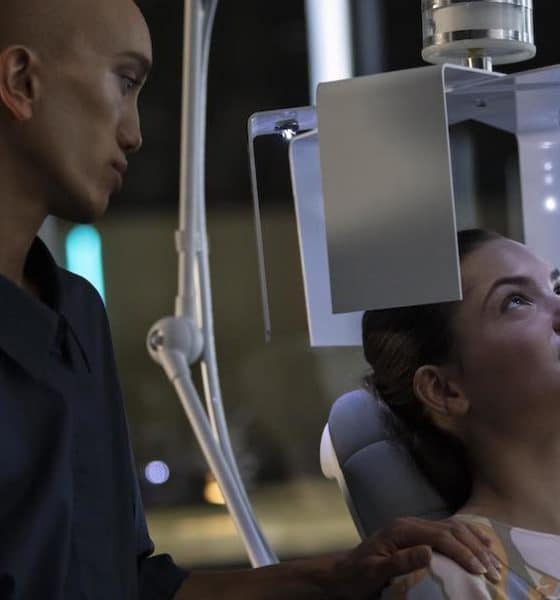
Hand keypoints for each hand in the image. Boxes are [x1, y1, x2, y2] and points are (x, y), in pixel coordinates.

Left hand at [326, 516, 499, 598]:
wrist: (342, 573)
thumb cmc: (357, 576)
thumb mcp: (374, 572)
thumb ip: (400, 561)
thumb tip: (429, 552)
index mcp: (401, 530)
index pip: (440, 535)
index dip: (462, 551)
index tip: (480, 569)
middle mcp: (409, 524)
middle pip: (450, 529)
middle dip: (474, 548)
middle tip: (493, 570)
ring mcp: (413, 528)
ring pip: (451, 528)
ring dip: (474, 542)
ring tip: (493, 560)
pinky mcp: (417, 536)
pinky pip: (446, 532)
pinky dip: (466, 539)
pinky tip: (479, 546)